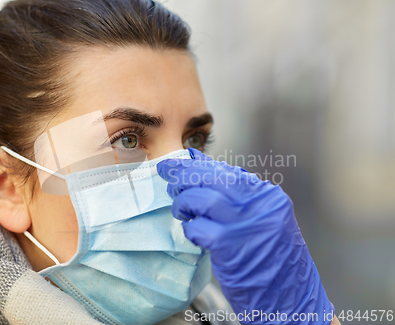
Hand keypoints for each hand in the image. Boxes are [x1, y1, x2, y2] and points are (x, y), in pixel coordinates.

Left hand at [157, 148, 334, 324]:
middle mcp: (259, 205)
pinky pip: (198, 228)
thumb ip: (236, 196)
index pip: (226, 170)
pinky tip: (192, 232)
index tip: (179, 162)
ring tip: (180, 210)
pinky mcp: (229, 247)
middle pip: (212, 177)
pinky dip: (190, 229)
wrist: (291, 298)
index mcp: (267, 197)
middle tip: (169, 180)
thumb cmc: (273, 260)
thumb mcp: (263, 220)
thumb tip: (201, 168)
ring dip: (184, 202)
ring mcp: (244, 225)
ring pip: (202, 198)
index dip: (197, 165)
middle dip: (184, 175)